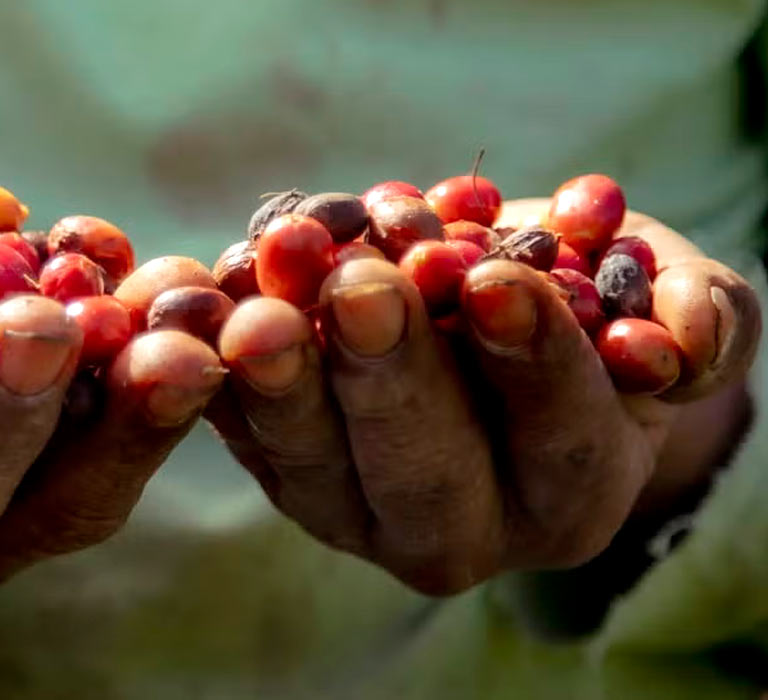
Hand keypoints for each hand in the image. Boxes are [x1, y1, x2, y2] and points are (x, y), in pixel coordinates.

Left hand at [206, 200, 760, 593]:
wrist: (490, 317)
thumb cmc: (591, 308)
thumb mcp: (664, 299)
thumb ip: (699, 319)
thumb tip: (675, 340)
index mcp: (570, 492)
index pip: (559, 437)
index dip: (532, 361)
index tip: (493, 280)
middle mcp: (461, 527)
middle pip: (422, 473)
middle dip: (391, 377)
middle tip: (363, 288)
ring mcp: (354, 511)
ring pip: (312, 466)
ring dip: (282, 382)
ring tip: (262, 302)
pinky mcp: (279, 471)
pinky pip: (238, 429)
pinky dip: (216, 369)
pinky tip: (203, 305)